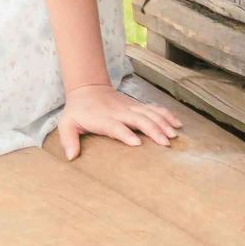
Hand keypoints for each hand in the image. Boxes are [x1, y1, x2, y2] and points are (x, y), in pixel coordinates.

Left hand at [52, 83, 183, 159]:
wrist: (87, 88)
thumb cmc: (78, 111)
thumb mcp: (67, 124)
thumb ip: (68, 140)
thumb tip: (71, 157)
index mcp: (103, 118)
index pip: (115, 126)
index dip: (125, 133)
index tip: (136, 143)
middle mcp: (119, 112)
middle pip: (138, 119)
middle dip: (152, 130)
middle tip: (165, 143)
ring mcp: (130, 107)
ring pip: (149, 113)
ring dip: (163, 123)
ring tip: (174, 135)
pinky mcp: (137, 105)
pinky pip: (154, 109)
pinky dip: (166, 114)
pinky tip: (177, 123)